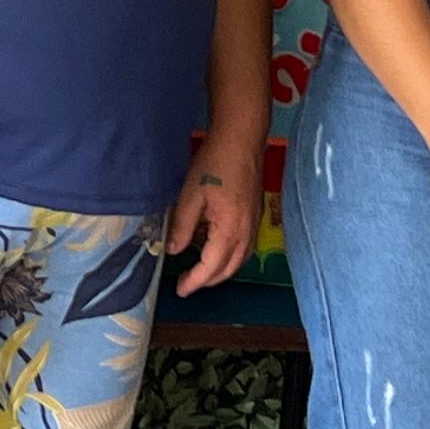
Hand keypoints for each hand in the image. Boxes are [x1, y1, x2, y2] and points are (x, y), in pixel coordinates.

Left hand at [162, 162, 257, 292]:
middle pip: (230, 268)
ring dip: (221, 270)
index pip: (212, 267)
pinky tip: (215, 247)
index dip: (195, 281)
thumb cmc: (214, 163)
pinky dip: (230, 255)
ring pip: (240, 259)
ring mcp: (255, 224)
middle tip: (187, 282)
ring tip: (199, 270)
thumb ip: (182, 226)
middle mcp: (247, 232)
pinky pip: (245, 246)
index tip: (180, 290)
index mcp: (230, 230)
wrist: (241, 139)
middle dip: (208, 280)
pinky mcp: (256, 214)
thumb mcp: (190, 195)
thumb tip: (173, 251)